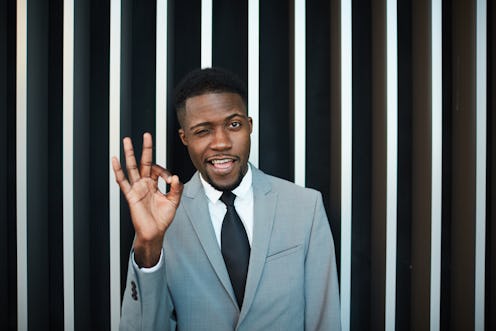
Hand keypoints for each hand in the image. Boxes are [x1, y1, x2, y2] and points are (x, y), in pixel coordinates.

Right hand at [112, 132, 183, 266]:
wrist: (154, 233)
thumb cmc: (162, 219)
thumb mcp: (173, 202)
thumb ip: (176, 189)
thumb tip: (176, 177)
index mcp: (154, 184)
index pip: (158, 170)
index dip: (165, 171)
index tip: (170, 180)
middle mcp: (144, 184)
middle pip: (144, 162)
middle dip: (146, 149)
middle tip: (146, 135)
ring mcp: (137, 188)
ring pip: (132, 167)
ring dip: (130, 154)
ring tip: (126, 140)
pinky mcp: (131, 195)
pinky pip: (123, 181)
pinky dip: (118, 170)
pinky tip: (115, 160)